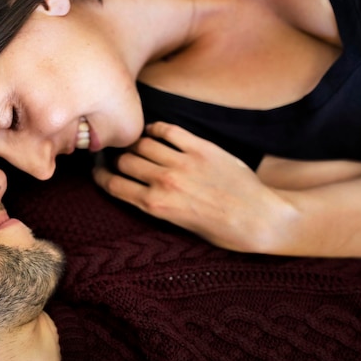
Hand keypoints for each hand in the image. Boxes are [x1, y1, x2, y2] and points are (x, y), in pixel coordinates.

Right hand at [92, 122, 296, 252]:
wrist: (262, 219)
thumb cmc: (223, 232)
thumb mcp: (180, 228)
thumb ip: (156, 207)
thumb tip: (139, 189)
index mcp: (156, 206)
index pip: (114, 184)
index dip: (100, 175)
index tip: (98, 169)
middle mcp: (164, 182)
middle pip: (125, 160)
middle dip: (117, 159)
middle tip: (117, 156)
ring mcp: (183, 162)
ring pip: (143, 143)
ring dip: (136, 144)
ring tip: (137, 145)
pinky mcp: (201, 148)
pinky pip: (168, 130)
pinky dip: (156, 128)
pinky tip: (154, 132)